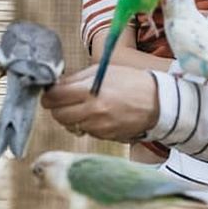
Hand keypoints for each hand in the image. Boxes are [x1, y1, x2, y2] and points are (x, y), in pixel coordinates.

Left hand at [41, 64, 158, 142]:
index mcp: (90, 92)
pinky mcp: (105, 137)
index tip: (50, 92)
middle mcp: (92, 112)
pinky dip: (86, 124)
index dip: (48, 95)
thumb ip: (75, 79)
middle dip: (57, 107)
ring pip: (70, 125)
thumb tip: (54, 86)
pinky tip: (97, 115)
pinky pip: (86, 131)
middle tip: (64, 100)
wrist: (158, 101)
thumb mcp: (103, 71)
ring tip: (83, 106)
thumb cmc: (130, 81)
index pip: (54, 98)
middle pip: (58, 115)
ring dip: (71, 116)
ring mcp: (98, 127)